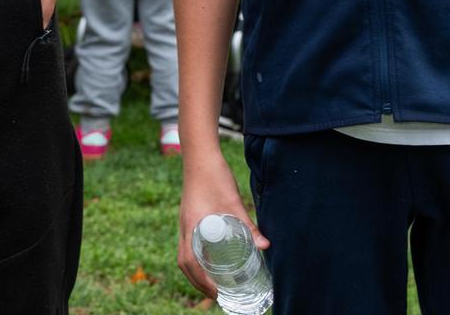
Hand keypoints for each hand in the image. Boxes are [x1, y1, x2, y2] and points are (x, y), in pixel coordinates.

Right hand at [177, 154, 267, 298]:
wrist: (200, 155)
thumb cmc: (214, 176)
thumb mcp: (233, 203)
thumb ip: (248, 225)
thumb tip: (266, 247)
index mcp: (191, 226)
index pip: (189, 262)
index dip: (201, 281)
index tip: (216, 293)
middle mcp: (184, 227)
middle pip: (183, 263)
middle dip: (197, 282)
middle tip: (215, 294)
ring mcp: (184, 222)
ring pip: (183, 254)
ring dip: (195, 271)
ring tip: (212, 282)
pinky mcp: (188, 217)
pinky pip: (187, 244)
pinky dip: (195, 257)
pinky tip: (208, 258)